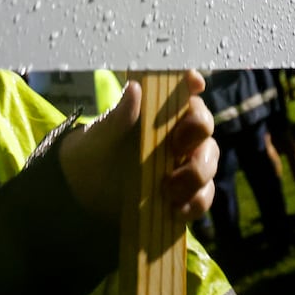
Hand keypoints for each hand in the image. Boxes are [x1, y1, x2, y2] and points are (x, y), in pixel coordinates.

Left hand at [58, 69, 217, 224]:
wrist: (85, 194)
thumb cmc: (94, 153)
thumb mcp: (100, 138)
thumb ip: (118, 117)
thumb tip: (134, 88)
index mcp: (157, 110)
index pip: (182, 88)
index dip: (193, 83)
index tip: (195, 85)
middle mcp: (177, 131)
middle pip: (204, 125)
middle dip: (197, 136)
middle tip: (176, 151)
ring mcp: (185, 161)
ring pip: (209, 161)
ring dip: (197, 175)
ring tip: (170, 191)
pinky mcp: (187, 192)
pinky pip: (204, 194)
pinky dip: (195, 202)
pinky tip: (175, 211)